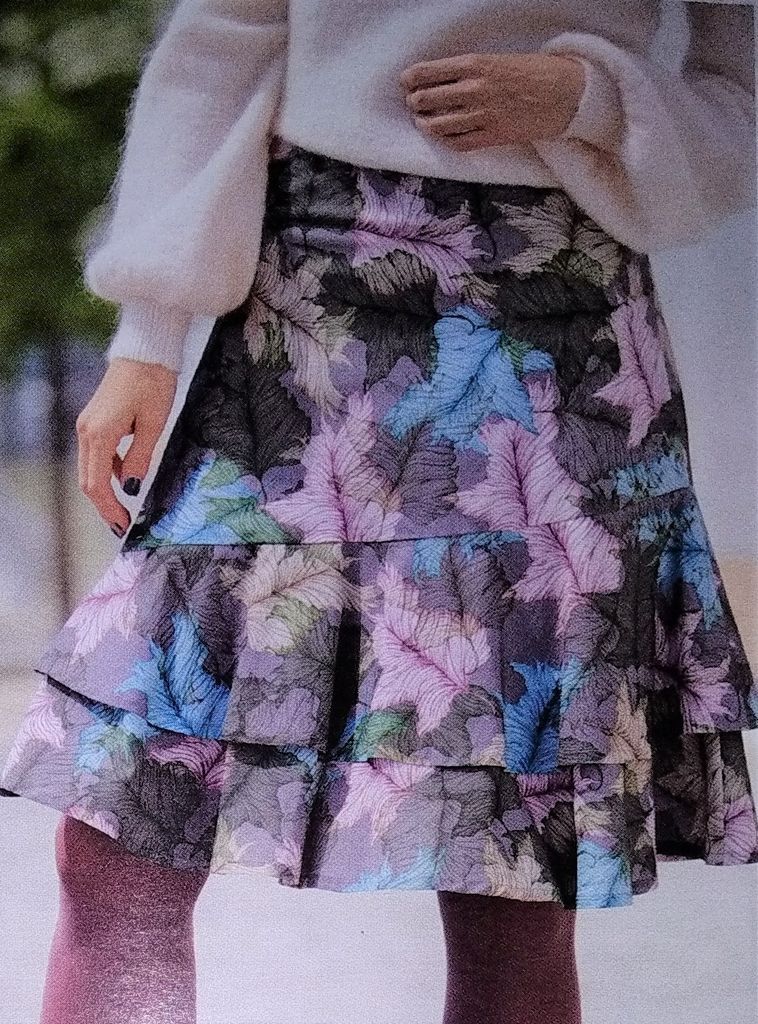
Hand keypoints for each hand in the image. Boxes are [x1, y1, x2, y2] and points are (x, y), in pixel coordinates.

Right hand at [75, 357, 176, 535]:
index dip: (108, 508)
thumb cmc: (153, 385)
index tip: (122, 526)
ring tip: (123, 510)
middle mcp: (87, 432)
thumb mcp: (152, 425)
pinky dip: (108, 471)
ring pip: (90, 469)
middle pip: (88, 480)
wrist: (145, 353)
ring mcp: (88, 426)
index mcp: (100, 434)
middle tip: (121, 525)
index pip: (97, 484)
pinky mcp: (95, 421)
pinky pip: (97, 455)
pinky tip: (125, 479)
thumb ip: (140, 458)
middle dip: (104, 505)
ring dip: (104, 490)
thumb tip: (130, 488)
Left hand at [400, 52, 585, 150]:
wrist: (564, 93)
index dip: (411, 79)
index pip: (429, 73)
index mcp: (475, 65)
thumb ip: (470, 70)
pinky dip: (445, 140)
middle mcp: (474, 90)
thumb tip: (441, 79)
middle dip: (415, 102)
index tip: (405, 82)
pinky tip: (442, 136)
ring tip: (422, 121)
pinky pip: (459, 142)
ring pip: (438, 124)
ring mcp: (482, 116)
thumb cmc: (534, 72)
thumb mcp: (498, 60)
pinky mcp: (492, 136)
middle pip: (428, 100)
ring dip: (425, 124)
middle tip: (413, 103)